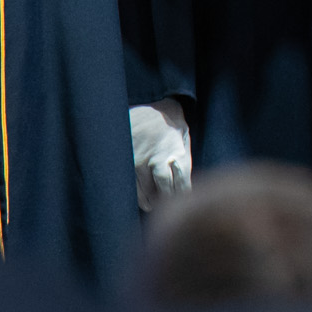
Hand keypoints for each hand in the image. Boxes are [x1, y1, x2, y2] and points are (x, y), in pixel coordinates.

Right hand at [130, 97, 192, 212]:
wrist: (149, 104)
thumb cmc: (171, 124)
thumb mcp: (185, 139)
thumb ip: (185, 163)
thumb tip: (185, 189)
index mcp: (178, 153)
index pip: (182, 186)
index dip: (183, 198)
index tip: (184, 204)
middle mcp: (159, 158)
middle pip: (164, 191)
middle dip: (166, 202)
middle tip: (168, 208)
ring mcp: (141, 160)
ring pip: (144, 192)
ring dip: (149, 201)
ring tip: (153, 204)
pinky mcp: (127, 159)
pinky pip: (131, 184)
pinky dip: (136, 193)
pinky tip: (141, 196)